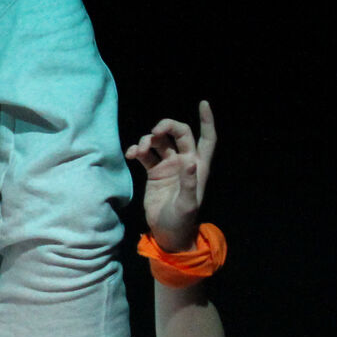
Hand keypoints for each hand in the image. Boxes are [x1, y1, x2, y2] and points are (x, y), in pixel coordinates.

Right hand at [125, 101, 215, 253]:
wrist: (167, 233)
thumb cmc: (182, 220)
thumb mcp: (188, 204)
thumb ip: (189, 182)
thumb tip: (189, 161)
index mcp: (199, 167)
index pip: (206, 138)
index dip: (206, 121)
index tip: (202, 103)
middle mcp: (184, 162)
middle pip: (179, 135)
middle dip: (167, 127)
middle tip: (155, 131)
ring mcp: (168, 166)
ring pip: (159, 142)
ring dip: (148, 140)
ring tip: (139, 150)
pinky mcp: (153, 172)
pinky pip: (145, 155)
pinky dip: (137, 151)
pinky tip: (131, 155)